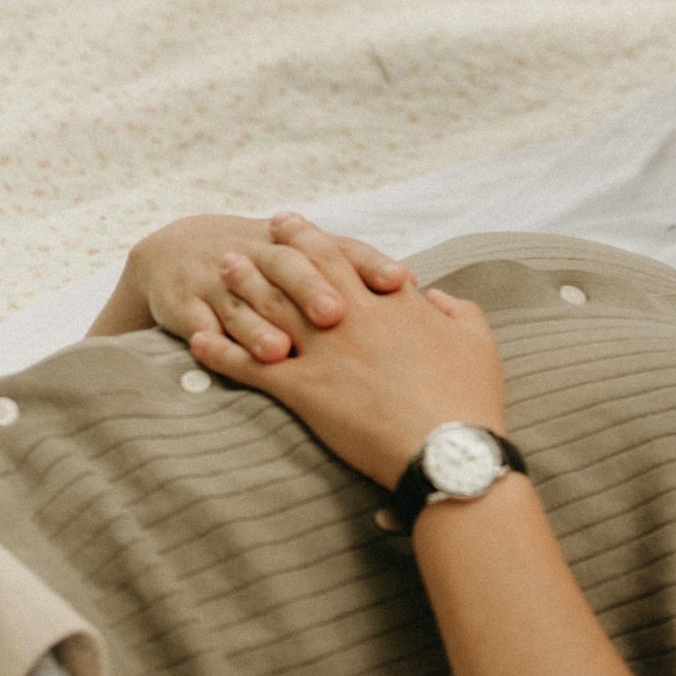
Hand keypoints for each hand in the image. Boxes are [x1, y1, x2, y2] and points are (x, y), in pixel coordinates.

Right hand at [108, 209, 411, 360]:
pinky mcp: (186, 303)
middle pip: (292, 268)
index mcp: (302, 248)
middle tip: (340, 315)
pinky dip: (209, 338)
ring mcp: (221, 278)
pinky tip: (217, 352)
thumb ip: (361, 282)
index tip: (404, 283)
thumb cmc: (267, 268)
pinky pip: (199, 322)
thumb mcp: (308, 263)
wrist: (177, 251)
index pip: (343, 250)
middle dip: (313, 290)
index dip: (371, 264)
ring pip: (245, 300)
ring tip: (282, 351)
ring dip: (260, 325)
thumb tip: (428, 301)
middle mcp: (262, 255)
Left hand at [187, 248, 508, 486]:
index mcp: (395, 305)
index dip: (318, 240)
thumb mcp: (478, 341)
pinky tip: (197, 341)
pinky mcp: (306, 392)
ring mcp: (327, 353)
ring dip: (244, 286)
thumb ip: (457, 310)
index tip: (293, 225)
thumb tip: (433, 295)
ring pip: (274, 308)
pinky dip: (222, 352)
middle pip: (306, 272)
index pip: (350, 259)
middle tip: (255, 233)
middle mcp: (354, 318)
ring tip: (221, 269)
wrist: (448, 450)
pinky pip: (253, 367)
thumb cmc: (470, 399)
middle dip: (278, 248)